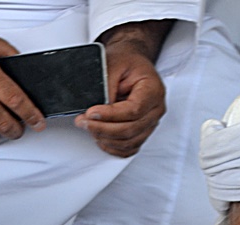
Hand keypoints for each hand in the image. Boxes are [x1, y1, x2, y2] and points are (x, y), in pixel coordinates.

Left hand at [75, 22, 170, 156]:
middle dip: (103, 129)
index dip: (111, 115)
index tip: (91, 113)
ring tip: (89, 127)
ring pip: (129, 142)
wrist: (132, 63)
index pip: (134, 111)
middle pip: (131, 130)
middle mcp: (156, 109)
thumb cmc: (127, 61)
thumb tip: (97, 111)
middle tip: (83, 121)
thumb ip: (106, 87)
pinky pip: (129, 148)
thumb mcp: (114, 64)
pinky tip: (100, 138)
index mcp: (153, 90)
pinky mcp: (142, 132)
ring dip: (106, 138)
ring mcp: (150, 123)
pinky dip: (113, 147)